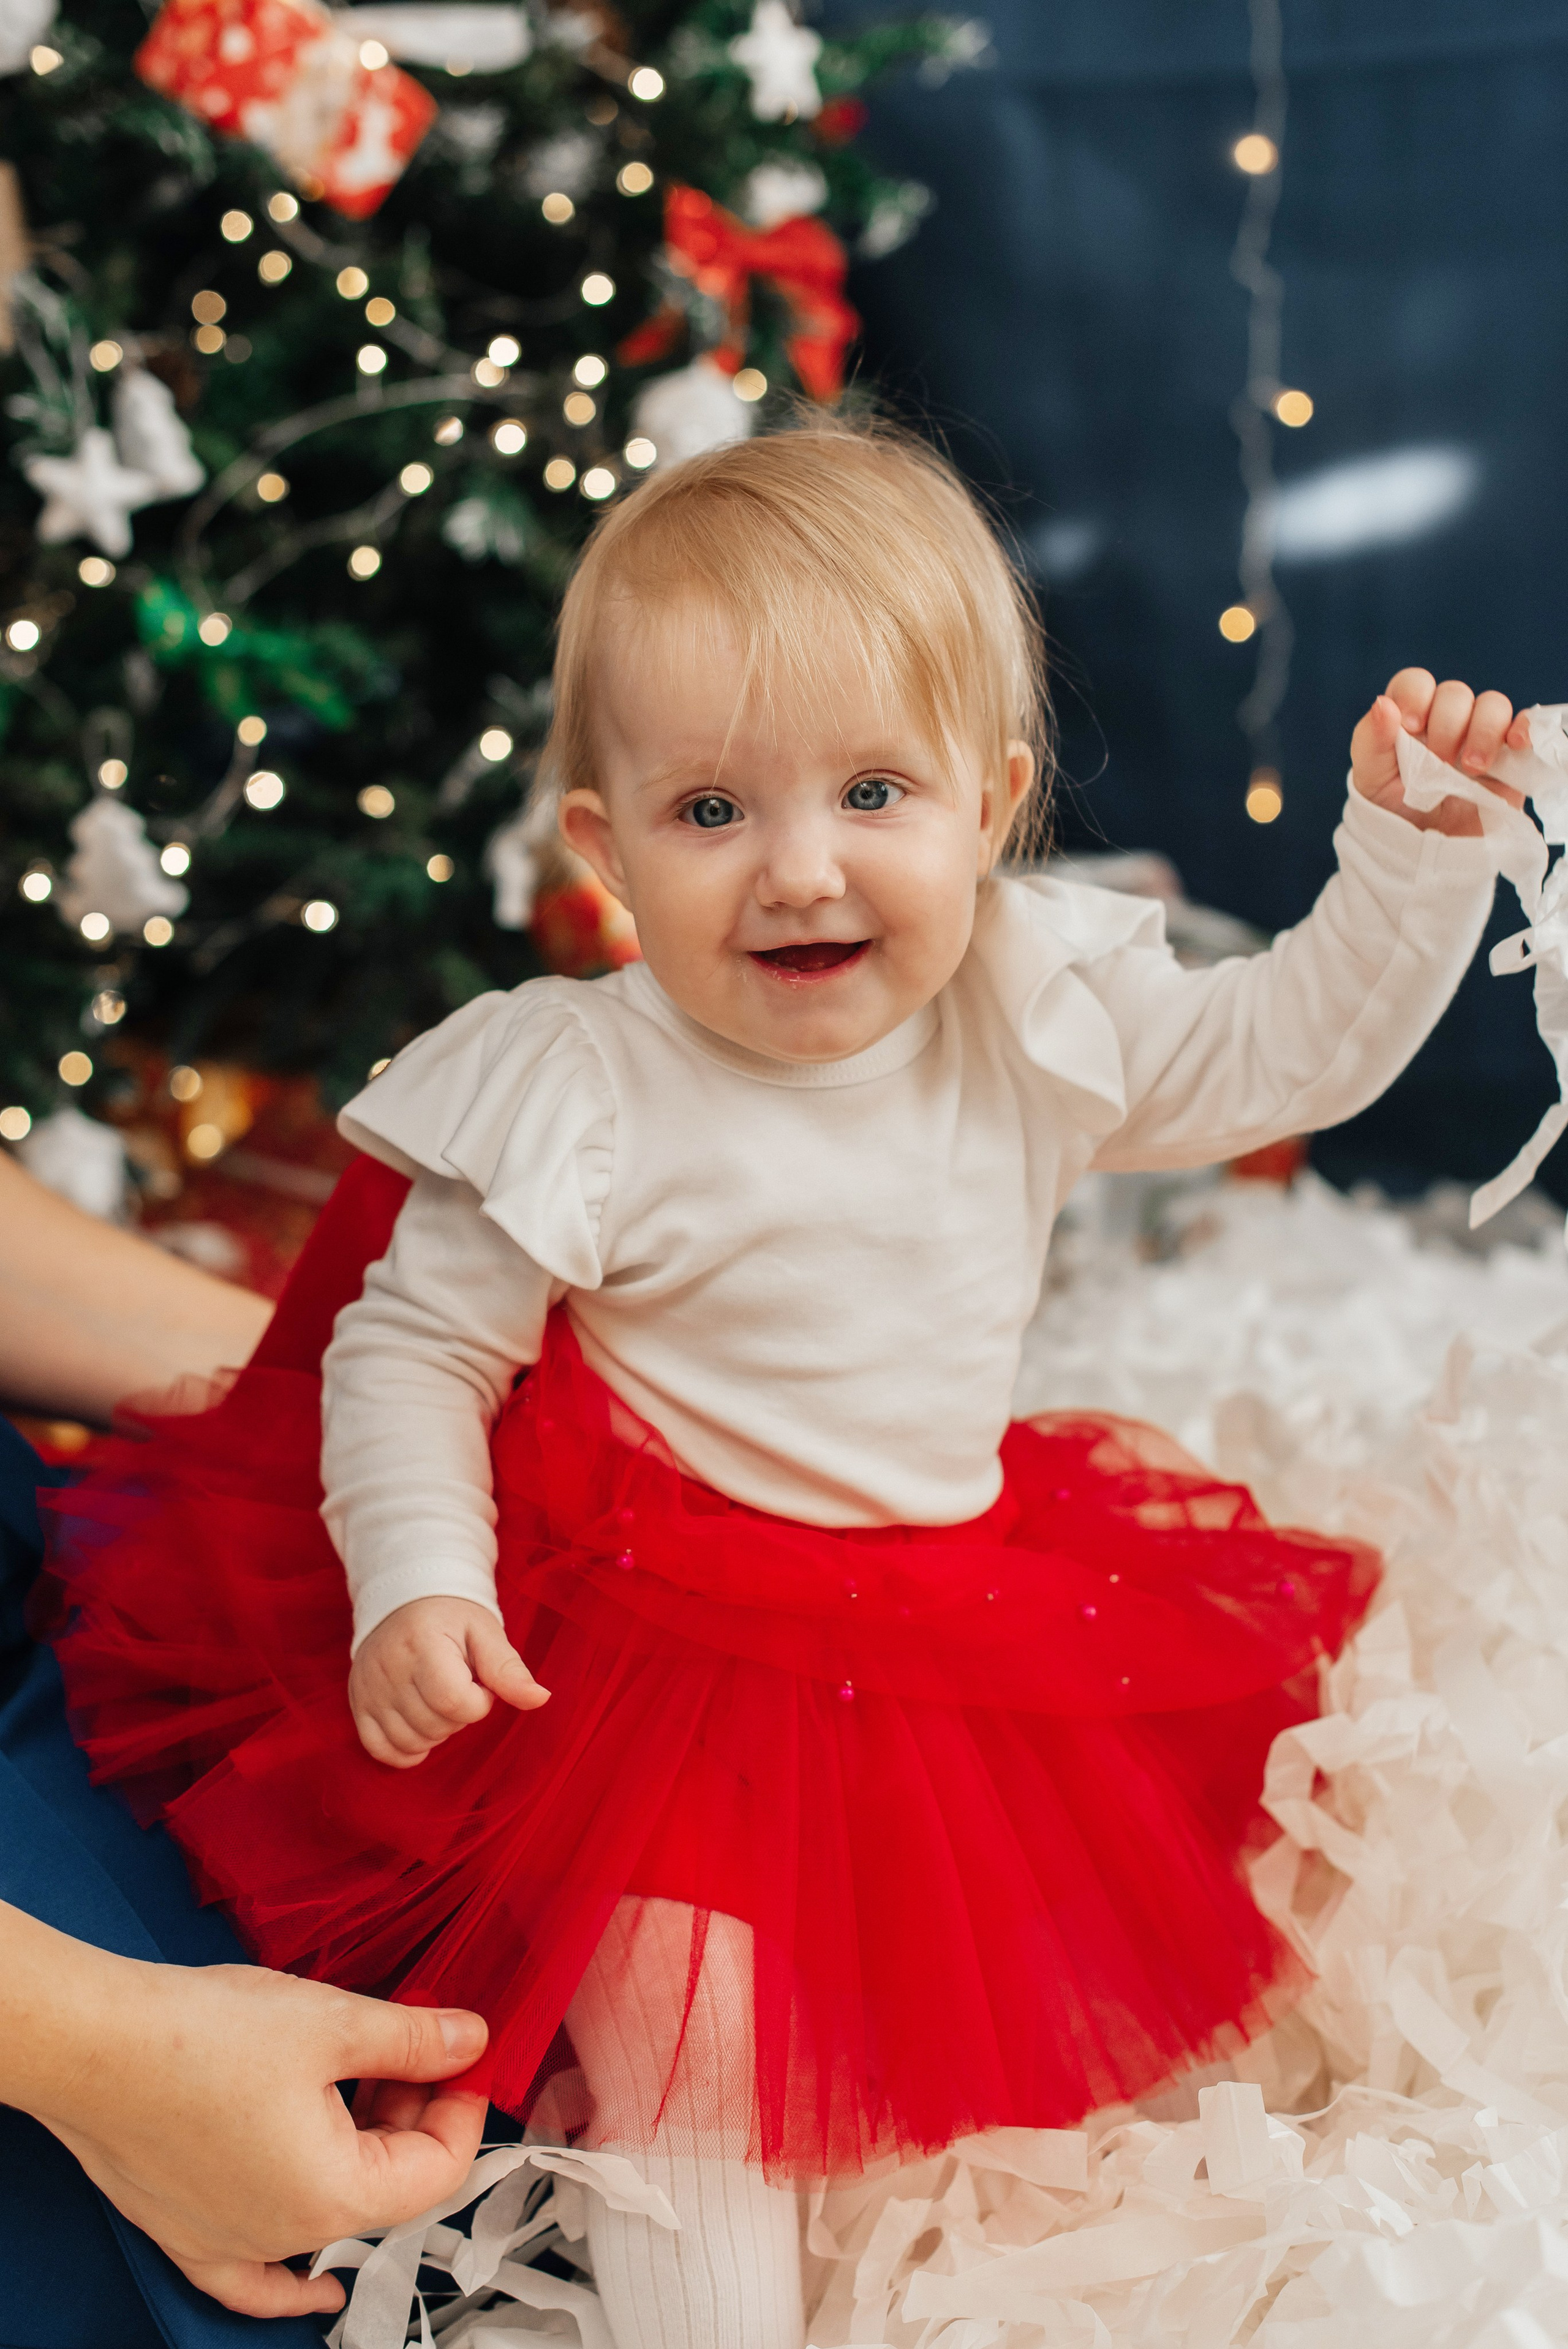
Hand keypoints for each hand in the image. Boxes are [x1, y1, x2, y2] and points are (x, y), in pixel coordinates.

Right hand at [9, 1912, 488, 2319]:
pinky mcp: (187, 2233)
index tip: (461, 2056)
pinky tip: (320, 2289)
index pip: (438, 2168)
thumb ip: (413, 2040)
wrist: (94, 2044)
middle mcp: (286, 2236)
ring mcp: (231, 2242)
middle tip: (409, 2046)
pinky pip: (256, 2279)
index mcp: (333, 2196)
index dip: (461, 2105)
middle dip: (410, 2114)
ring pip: (329, 2214)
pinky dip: (295, 2280)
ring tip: (361, 2079)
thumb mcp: (334, 2024)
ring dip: (360, 2152)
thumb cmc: (201, 2036)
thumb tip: (470, 2040)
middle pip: (385, 2186)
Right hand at [349, 1594, 548, 1767]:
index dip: (479, 1701)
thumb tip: (540, 1699)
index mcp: (423, 1644)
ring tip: (438, 1698)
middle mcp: (388, 1668)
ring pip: (410, 1740)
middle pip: (435, 1724)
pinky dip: (405, 1748)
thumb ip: (508, 1669)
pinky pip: (380, 1748)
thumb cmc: (452, 1615)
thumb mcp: (485, 1631)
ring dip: (435, 1731)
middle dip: (459, 1714)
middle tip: (458, 1684)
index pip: (455, 1701)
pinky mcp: (357, 1702)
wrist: (404, 1597)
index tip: (479, 1681)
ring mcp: (368, 1688)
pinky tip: (420, 1728)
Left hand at [1350, 668, 1528, 835]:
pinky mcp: (1507, 757)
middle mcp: (1445, 721)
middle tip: (1438, 762)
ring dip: (1483, 730)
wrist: (1425, 855)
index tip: (1410, 727)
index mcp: (1409, 718)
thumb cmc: (1393, 813)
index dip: (1415, 696)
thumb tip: (1383, 704)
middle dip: (1446, 724)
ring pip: (1491, 705)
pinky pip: (1523, 726)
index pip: (1415, 683)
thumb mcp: (1371, 781)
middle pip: (1455, 693)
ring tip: (1471, 768)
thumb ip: (1371, 740)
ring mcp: (1479, 736)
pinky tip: (1514, 744)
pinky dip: (1522, 728)